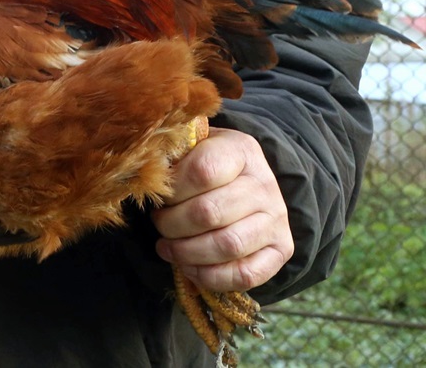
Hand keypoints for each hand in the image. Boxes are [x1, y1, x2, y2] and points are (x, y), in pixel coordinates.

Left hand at [152, 127, 292, 291]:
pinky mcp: (282, 249)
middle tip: (158, 223)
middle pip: (210, 213)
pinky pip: (246, 274)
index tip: (158, 196)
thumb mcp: (190, 149)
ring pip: (227, 246)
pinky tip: (190, 267)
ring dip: (186, 252)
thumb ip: (171, 160)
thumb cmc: (206, 165)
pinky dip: (211, 277)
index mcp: (240, 151)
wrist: (247, 182)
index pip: (203, 171)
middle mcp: (264, 185)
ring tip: (167, 247)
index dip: (172, 189)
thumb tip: (145, 176)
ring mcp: (277, 219)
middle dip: (172, 224)